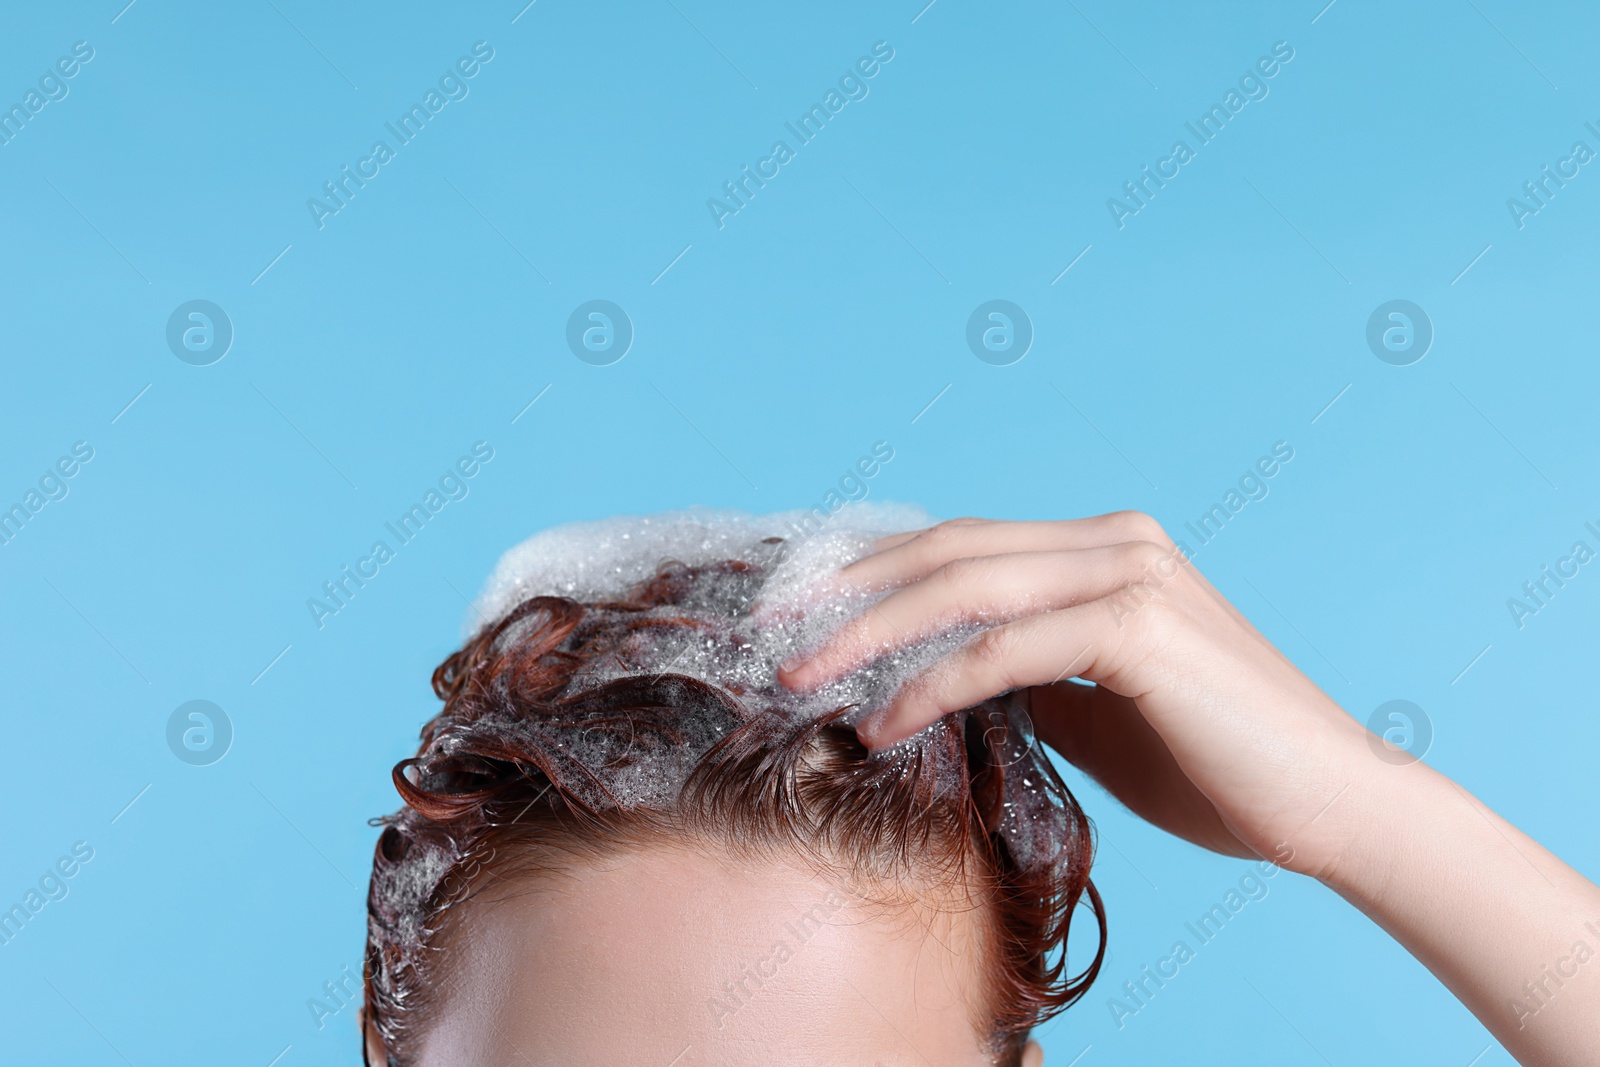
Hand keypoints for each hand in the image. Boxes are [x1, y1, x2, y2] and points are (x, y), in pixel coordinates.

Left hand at [777, 513, 1375, 879]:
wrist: (1330, 806)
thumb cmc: (1218, 765)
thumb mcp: (1097, 711)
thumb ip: (1028, 677)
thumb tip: (940, 682)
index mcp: (1104, 548)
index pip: (961, 546)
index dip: (873, 576)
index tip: (801, 616)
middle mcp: (1115, 541)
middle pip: (948, 551)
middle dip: (849, 594)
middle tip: (774, 638)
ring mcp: (1130, 572)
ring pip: (964, 588)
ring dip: (870, 636)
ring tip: (802, 681)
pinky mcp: (1138, 626)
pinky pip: (1004, 651)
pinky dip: (932, 685)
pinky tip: (884, 723)